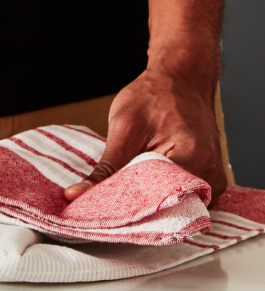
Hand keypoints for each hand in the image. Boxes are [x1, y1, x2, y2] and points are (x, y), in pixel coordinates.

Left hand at [62, 58, 226, 207]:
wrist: (181, 80)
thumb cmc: (154, 97)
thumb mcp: (123, 128)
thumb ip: (105, 169)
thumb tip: (78, 196)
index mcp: (194, 157)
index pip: (156, 200)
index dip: (124, 208)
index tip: (98, 210)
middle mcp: (211, 174)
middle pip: (166, 209)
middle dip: (133, 210)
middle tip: (103, 205)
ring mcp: (214, 180)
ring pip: (172, 207)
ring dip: (146, 203)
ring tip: (120, 192)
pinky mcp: (208, 180)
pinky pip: (180, 198)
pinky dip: (158, 196)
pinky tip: (138, 188)